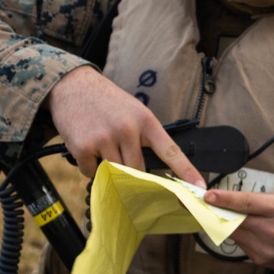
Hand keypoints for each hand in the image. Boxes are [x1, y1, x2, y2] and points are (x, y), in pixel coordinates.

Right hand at [45, 66, 204, 187]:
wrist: (73, 85)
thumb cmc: (107, 102)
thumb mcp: (133, 112)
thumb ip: (143, 139)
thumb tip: (148, 174)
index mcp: (145, 121)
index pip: (171, 151)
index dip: (187, 171)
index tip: (200, 187)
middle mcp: (128, 130)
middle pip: (139, 171)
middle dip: (131, 173)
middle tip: (119, 160)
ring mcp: (105, 138)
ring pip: (115, 174)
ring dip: (108, 169)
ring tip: (101, 147)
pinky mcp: (84, 147)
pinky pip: (92, 173)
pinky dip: (89, 167)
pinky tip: (87, 148)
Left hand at [203, 188, 273, 273]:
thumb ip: (259, 201)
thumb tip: (233, 201)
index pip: (245, 204)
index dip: (224, 199)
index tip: (207, 196)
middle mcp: (272, 232)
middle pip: (234, 221)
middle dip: (218, 213)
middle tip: (204, 205)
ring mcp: (267, 250)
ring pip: (235, 235)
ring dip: (228, 225)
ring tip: (229, 216)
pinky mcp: (264, 262)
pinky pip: (243, 246)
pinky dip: (242, 237)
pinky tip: (251, 232)